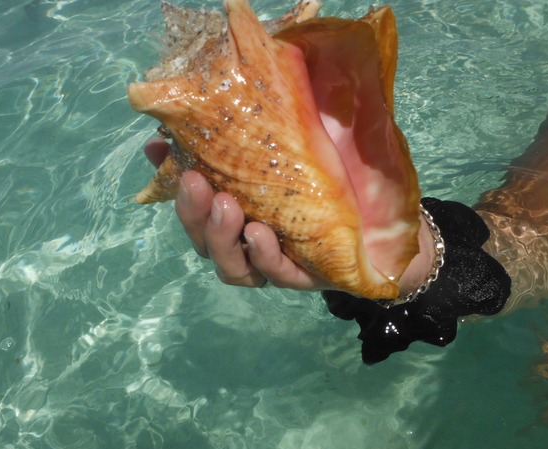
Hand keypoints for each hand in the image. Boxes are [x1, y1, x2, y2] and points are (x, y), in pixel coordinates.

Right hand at [144, 138, 434, 293]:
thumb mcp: (313, 134)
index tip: (155, 147)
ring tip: (226, 205)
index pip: (194, 195)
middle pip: (203, 234)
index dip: (169, 175)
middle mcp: (248, 236)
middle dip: (191, 210)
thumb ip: (279, 116)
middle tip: (196, 181)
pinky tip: (260, 234)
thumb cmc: (345, 173)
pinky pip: (273, 274)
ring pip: (228, 262)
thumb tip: (250, 70)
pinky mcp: (302, 278)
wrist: (391, 219)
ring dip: (219, 236)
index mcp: (241, 205)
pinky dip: (263, 257)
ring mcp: (272, 261)